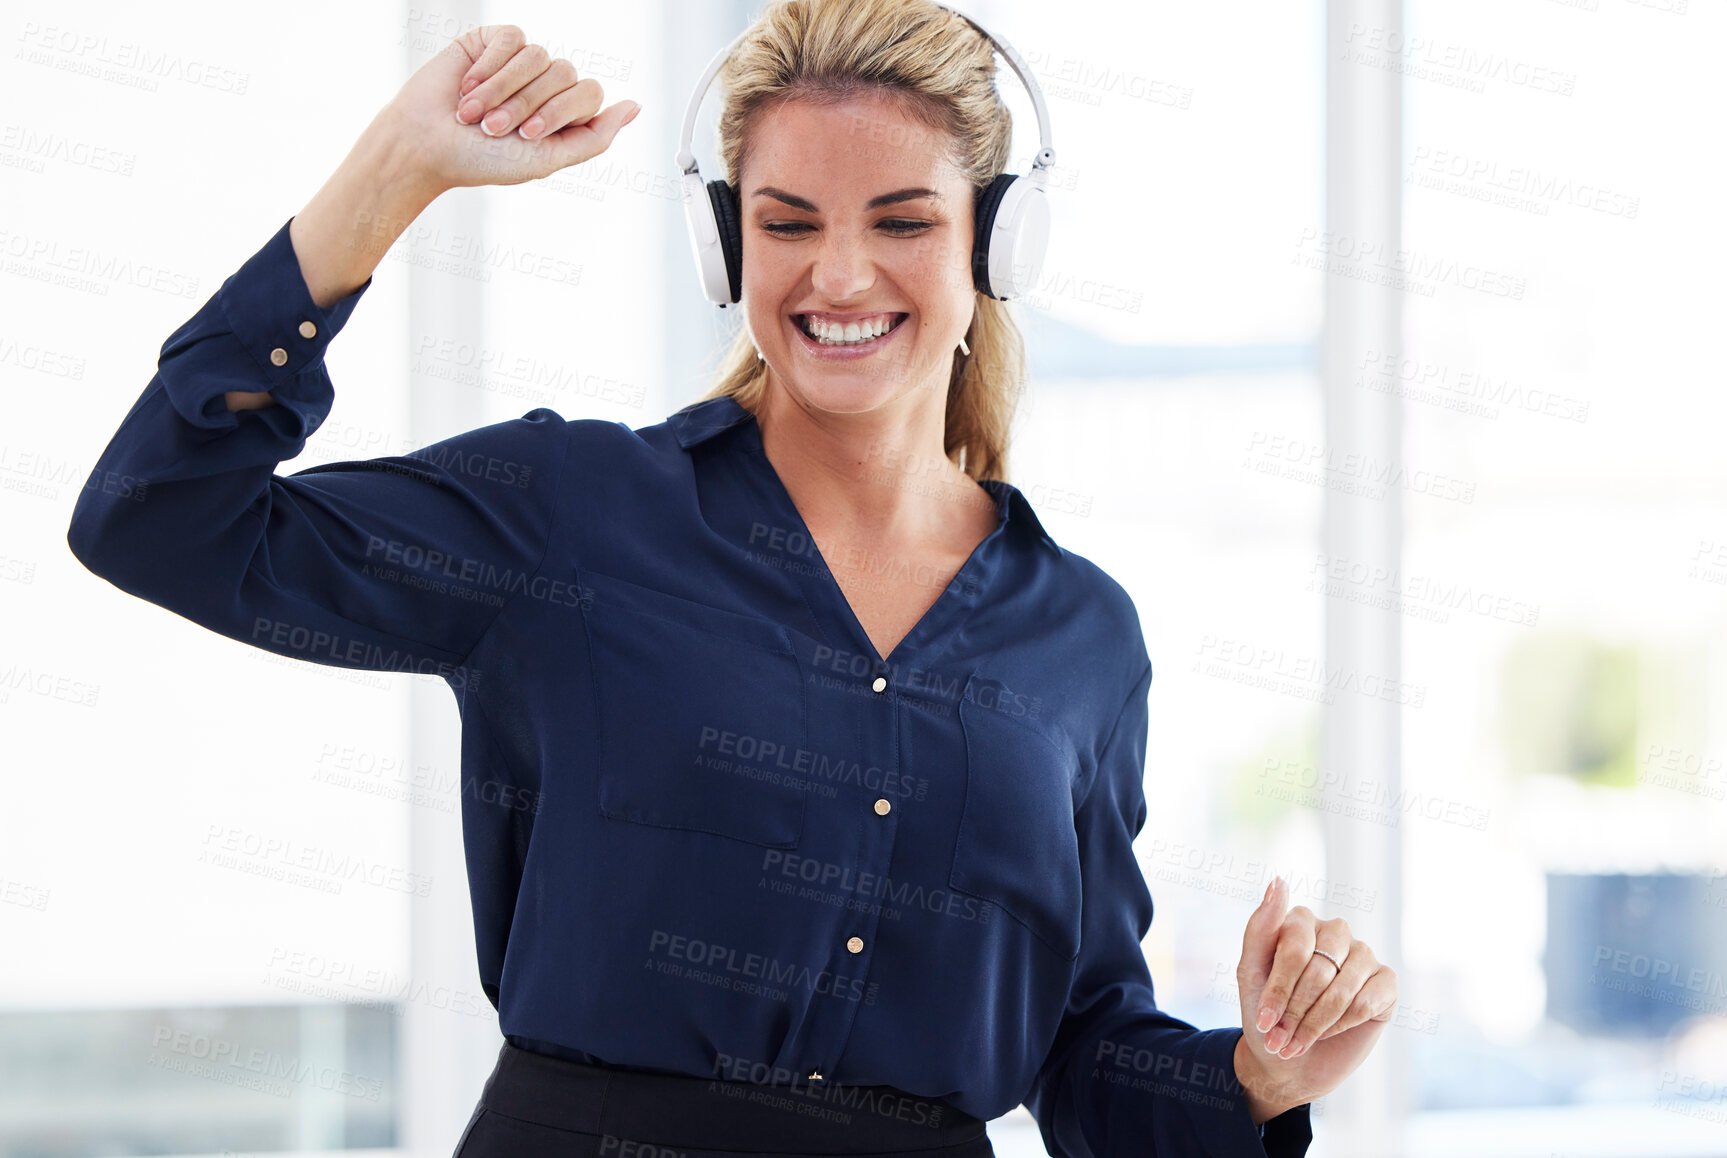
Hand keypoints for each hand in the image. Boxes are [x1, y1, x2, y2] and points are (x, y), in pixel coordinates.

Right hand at [371, 23, 641, 193]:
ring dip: (504, 90)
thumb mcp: (548, 160)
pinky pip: (512, 39)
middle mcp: (546, 85)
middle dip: (528, 104)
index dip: (559, 112)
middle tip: (495, 129)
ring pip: (538, 56)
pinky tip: (468, 88)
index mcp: (564, 113)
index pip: (590, 93)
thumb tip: (635, 107)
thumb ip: (596, 137)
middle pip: (565, 73)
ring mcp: (521, 62)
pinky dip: (491, 67)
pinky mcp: (492, 42)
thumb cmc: (483, 160)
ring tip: (476, 114)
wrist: (426, 145)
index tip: (526, 136)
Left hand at [1232, 875, 1397, 1117]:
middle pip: (1319, 968)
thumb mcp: (1250, 973)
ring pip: (1343, 987)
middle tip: (1280, 1037)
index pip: (1295, 945)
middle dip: (1296, 1010)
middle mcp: (1335, 931)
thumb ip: (1260, 927)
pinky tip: (1330, 1032)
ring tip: (1297, 1041)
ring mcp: (1363, 954)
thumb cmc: (1266, 1014)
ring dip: (1316, 1023)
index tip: (1265, 1019)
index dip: (1279, 987)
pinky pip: (1367, 1001)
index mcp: (1300, 921)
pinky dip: (1343, 1024)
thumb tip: (1278, 881)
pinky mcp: (1386, 982)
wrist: (1288, 1064)